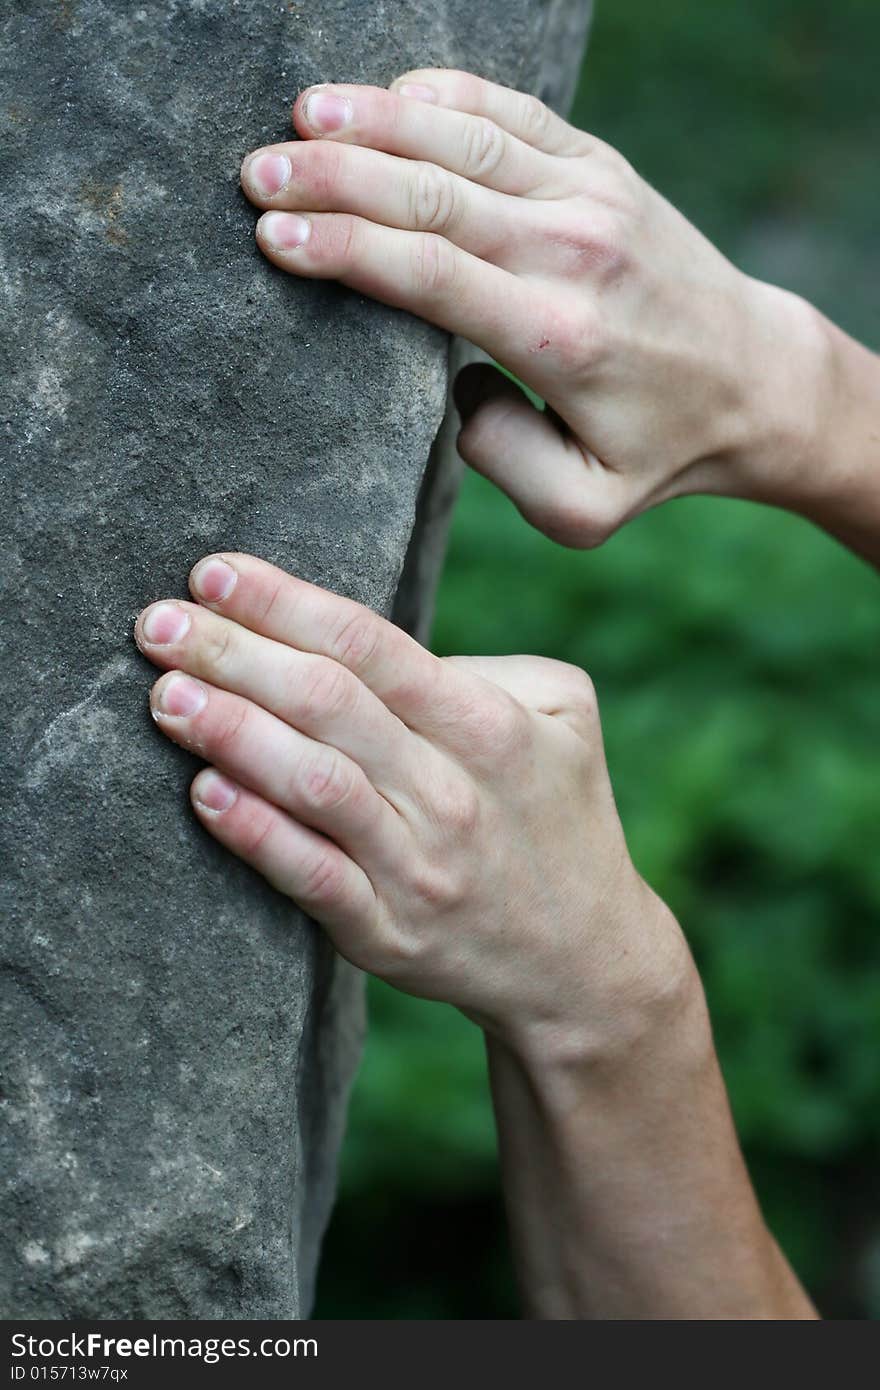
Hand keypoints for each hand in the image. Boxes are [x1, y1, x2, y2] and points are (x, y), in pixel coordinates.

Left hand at [135, 553, 690, 1053]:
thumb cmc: (557, 814)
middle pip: (329, 705)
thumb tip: (370, 654)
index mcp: (489, 726)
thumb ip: (480, 669)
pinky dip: (257, 836)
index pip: (370, 646)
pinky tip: (205, 794)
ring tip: (164, 695)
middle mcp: (451, 791)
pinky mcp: (386, 933)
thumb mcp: (562, 718)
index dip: (284, 604)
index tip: (212, 574)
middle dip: (234, 655)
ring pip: (314, 785)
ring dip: (232, 733)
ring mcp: (417, 867)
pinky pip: (314, 878)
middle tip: (155, 623)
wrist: (583, 958)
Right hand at [238, 69, 827, 546]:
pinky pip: (515, 113)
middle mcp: (573, 252)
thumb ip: (500, 463)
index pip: (429, 274)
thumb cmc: (657, 451)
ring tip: (298, 116)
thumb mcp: (583, 506)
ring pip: (466, 137)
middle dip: (333, 178)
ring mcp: (592, 198)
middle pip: (432, 193)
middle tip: (254, 172)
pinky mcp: (603, 169)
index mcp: (557, 337)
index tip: (270, 237)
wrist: (754, 380)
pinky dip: (446, 92)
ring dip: (375, 120)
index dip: (342, 249)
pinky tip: (386, 92)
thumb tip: (447, 391)